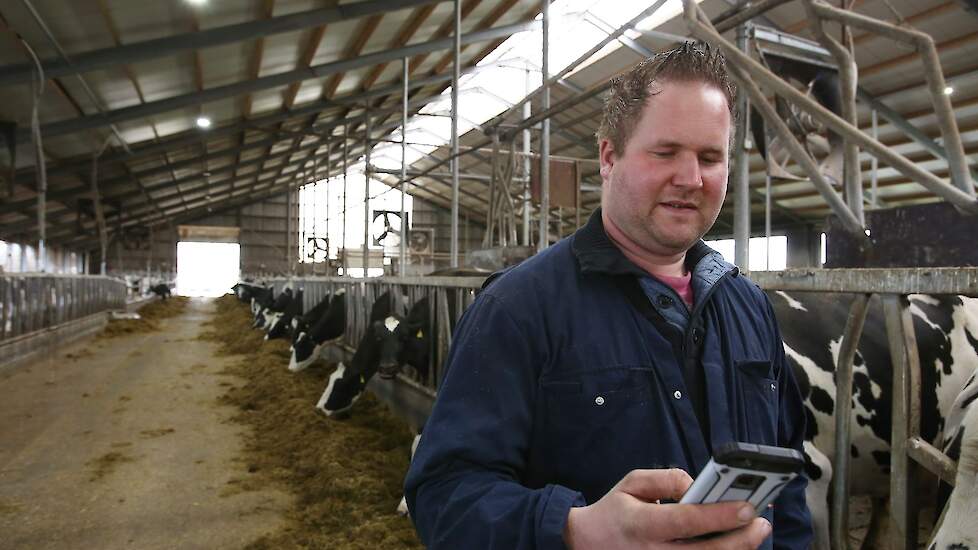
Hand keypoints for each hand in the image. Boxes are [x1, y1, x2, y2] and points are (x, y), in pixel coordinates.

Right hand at [563, 468, 771, 548]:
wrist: (590, 543)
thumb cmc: (616, 510)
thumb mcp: (632, 482)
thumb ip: (665, 479)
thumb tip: (696, 485)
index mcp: (643, 524)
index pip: (686, 521)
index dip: (718, 515)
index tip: (746, 506)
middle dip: (740, 539)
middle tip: (761, 522)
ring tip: (754, 532)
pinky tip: (734, 544)